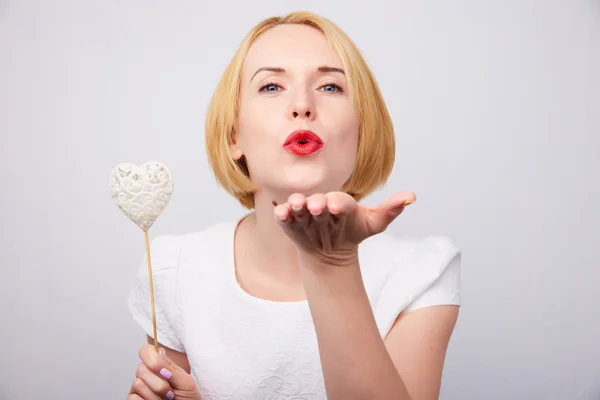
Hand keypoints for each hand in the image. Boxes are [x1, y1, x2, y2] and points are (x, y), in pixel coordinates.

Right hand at [127, 345, 200, 399]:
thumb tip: (158, 353)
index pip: (146, 351)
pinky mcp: (133, 399)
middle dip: (159, 384)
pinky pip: (132, 397)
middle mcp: (147, 374)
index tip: (164, 372)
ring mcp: (139, 387)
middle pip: (141, 369)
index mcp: (160, 365)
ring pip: (138, 384)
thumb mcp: (185, 382)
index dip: (152, 359)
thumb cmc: (188, 398)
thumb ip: (171, 368)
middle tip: (170, 393)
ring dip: (155, 395)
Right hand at [273, 191, 415, 265]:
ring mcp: (304, 212)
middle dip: (316, 203)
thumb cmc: (353, 230)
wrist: (332, 250)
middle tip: (317, 207)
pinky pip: (283, 217)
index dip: (338, 203)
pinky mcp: (290, 222)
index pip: (340, 201)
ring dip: (297, 204)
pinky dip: (281, 214)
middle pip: (317, 200)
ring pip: (298, 205)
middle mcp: (321, 203)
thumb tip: (412, 196)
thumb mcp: (374, 223)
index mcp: (341, 201)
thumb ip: (391, 209)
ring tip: (297, 205)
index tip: (337, 206)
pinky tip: (281, 213)